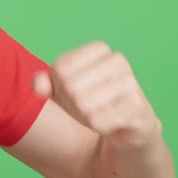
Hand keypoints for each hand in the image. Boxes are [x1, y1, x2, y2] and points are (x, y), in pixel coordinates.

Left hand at [32, 41, 159, 150]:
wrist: (128, 128)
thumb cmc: (92, 102)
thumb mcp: (61, 90)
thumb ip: (43, 84)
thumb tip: (38, 86)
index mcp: (100, 50)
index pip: (61, 68)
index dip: (59, 86)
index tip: (72, 92)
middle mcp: (118, 62)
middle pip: (71, 86)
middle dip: (71, 104)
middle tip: (85, 108)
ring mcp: (132, 84)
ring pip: (84, 105)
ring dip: (84, 117)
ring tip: (97, 115)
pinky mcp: (139, 110)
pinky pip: (100, 121)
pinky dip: (97, 126)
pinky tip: (107, 125)